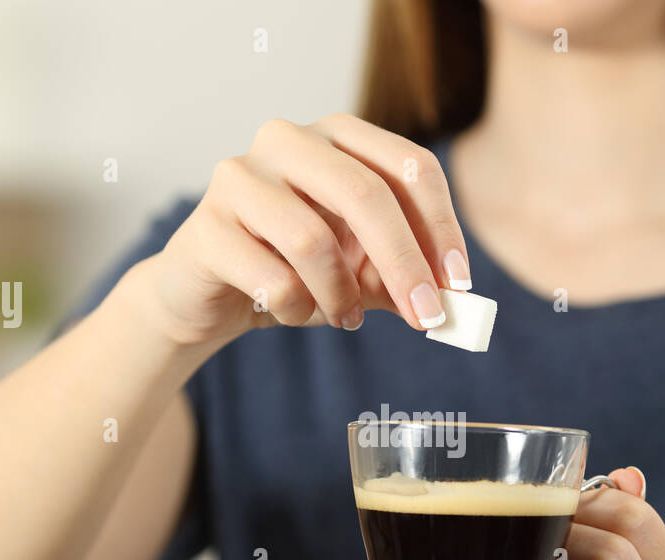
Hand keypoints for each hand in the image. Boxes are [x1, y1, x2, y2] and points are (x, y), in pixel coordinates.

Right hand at [137, 114, 471, 345]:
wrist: (207, 294)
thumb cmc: (293, 271)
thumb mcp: (360, 272)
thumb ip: (405, 280)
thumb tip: (455, 305)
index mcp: (338, 137)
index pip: (410, 166)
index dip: (442, 227)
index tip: (458, 286)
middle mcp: (289, 140)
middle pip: (366, 193)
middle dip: (405, 263)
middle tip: (428, 317)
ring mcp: (240, 176)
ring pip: (313, 240)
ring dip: (341, 295)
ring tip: (344, 317)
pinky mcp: (206, 225)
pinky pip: (272, 279)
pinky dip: (296, 309)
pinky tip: (292, 313)